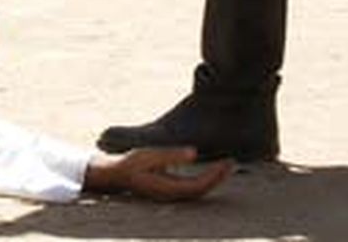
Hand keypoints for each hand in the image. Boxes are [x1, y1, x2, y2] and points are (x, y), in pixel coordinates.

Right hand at [83, 147, 232, 201]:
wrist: (116, 176)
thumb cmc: (131, 164)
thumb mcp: (149, 155)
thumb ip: (171, 155)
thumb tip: (193, 153)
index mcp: (168, 189)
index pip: (198, 186)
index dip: (214, 177)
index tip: (226, 164)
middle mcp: (172, 195)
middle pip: (202, 190)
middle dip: (218, 177)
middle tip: (231, 162)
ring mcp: (172, 193)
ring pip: (199, 190)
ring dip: (214, 179)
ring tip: (226, 165)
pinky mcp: (171, 189)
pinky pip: (193, 186)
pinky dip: (206, 179)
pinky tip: (212, 170)